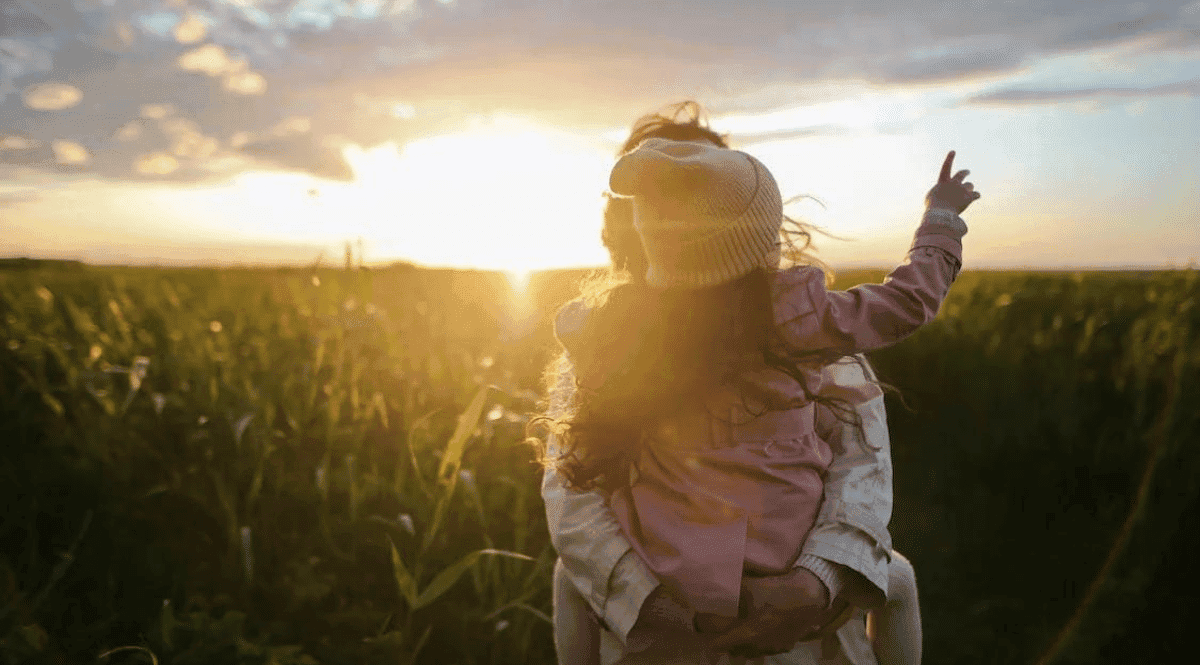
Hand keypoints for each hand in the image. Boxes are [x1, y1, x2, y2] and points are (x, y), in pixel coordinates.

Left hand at [706, 568, 836, 658]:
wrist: (809, 596)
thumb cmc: (777, 591)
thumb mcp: (750, 586)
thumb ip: (732, 589)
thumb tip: (713, 582)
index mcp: (747, 633)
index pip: (721, 644)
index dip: (711, 642)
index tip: (705, 640)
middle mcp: (759, 645)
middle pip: (736, 651)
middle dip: (728, 644)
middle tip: (721, 635)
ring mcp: (774, 648)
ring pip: (752, 652)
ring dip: (744, 646)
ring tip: (741, 636)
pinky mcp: (787, 645)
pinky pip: (768, 650)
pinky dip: (761, 644)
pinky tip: (762, 635)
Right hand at [925, 150, 980, 213]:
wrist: (941, 213)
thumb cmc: (933, 206)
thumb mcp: (930, 197)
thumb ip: (937, 192)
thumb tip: (942, 193)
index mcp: (943, 181)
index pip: (946, 167)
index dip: (949, 159)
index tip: (953, 151)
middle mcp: (954, 183)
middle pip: (962, 174)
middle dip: (965, 172)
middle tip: (968, 172)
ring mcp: (962, 189)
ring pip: (970, 185)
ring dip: (969, 188)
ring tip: (966, 194)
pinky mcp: (969, 197)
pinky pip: (976, 194)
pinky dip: (976, 195)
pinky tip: (977, 196)